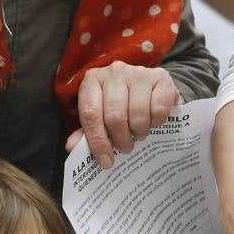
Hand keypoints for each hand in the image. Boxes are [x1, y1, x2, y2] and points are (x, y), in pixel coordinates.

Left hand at [66, 62, 180, 168]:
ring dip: (140, 132)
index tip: (106, 161)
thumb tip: (73, 147)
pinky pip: (159, 108)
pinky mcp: (161, 77)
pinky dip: (157, 122)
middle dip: (121, 139)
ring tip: (139, 134)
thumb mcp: (99, 117)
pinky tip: (153, 122)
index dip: (97, 141)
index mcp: (92, 81)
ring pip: (138, 113)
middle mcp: (114, 72)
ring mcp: (138, 73)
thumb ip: (86, 133)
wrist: (149, 88)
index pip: (90, 114)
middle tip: (125, 148)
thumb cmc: (120, 105)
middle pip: (115, 116)